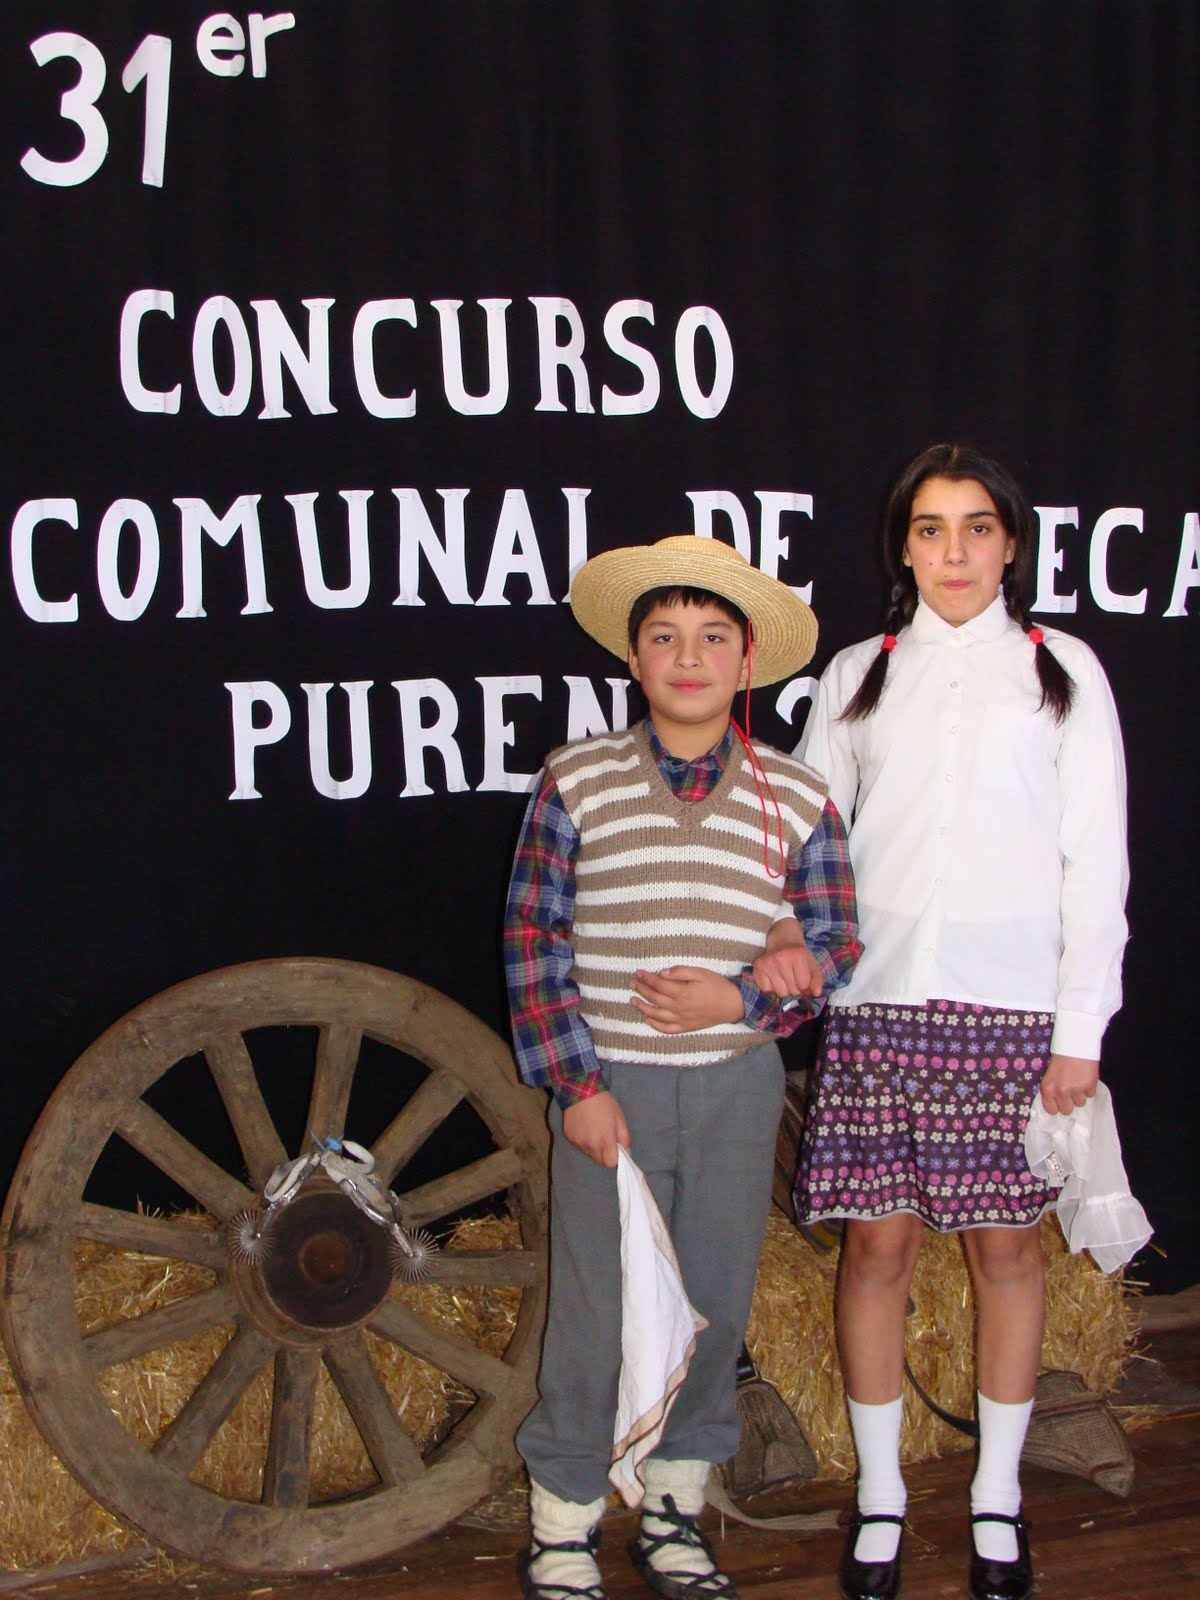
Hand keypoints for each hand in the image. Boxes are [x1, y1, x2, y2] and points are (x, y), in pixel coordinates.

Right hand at [562, 1091, 629, 1166]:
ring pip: (589, 1154)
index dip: (615, 1158)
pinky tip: (584, 1127)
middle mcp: (590, 1145)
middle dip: (604, 1155)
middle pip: (599, 1161)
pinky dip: (583, 1141)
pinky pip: (579, 1146)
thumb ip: (625, 1138)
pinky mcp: (569, 1138)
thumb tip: (627, 1153)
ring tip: (594, 1131)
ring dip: (593, 1148)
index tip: (615, 1149)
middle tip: (606, 1140)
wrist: (581, 1090)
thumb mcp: (620, 1118)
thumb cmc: (604, 1103)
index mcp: (605, 1140)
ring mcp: (578, 1142)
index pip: (611, 1163)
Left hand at [630, 966, 744, 1032]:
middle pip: (654, 998)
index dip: (646, 978)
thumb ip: (681, 971)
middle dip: (641, 989)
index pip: (658, 984)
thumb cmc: (717, 986)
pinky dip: (655, 1025)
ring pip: (656, 1014)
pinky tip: (648, 1020)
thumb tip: (663, 973)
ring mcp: (682, 1019)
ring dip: (642, 1007)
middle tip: (632, 983)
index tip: (638, 972)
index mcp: (682, 992)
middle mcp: (679, 1007)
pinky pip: (667, 1029)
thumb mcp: (701, 973)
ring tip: (632, 1000)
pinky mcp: (686, 1027)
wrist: (733, 1005)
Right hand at [751, 916, 823, 997]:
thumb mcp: (812, 964)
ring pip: (780, 993)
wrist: (783, 940)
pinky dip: (771, 987)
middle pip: (792, 991)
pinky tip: (773, 977)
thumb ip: (817, 980)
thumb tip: (817, 994)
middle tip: (793, 977)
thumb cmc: (799, 955)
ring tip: (784, 978)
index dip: (805, 986)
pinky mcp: (757, 967)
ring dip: (784, 989)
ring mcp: (768, 963)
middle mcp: (781, 959)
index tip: (803, 979)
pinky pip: (766, 990)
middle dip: (795, 988)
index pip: (803, 986)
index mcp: (798, 957)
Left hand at [1039, 1053, 1099, 1114]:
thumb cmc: (1059, 1056)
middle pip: (1067, 1111)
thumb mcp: (1049, 1073)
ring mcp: (1076, 1090)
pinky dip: (1089, 1088)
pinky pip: (1090, 1095)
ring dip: (1080, 1095)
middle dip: (1069, 1103)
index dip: (1056, 1106)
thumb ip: (1052, 1088)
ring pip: (1080, 1103)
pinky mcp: (1089, 1086)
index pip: (1051, 1110)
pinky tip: (1085, 1077)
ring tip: (1078, 1081)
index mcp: (1047, 1088)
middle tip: (1070, 1092)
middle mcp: (1061, 1091)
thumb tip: (1055, 1102)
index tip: (1059, 1101)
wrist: (1075, 1044)